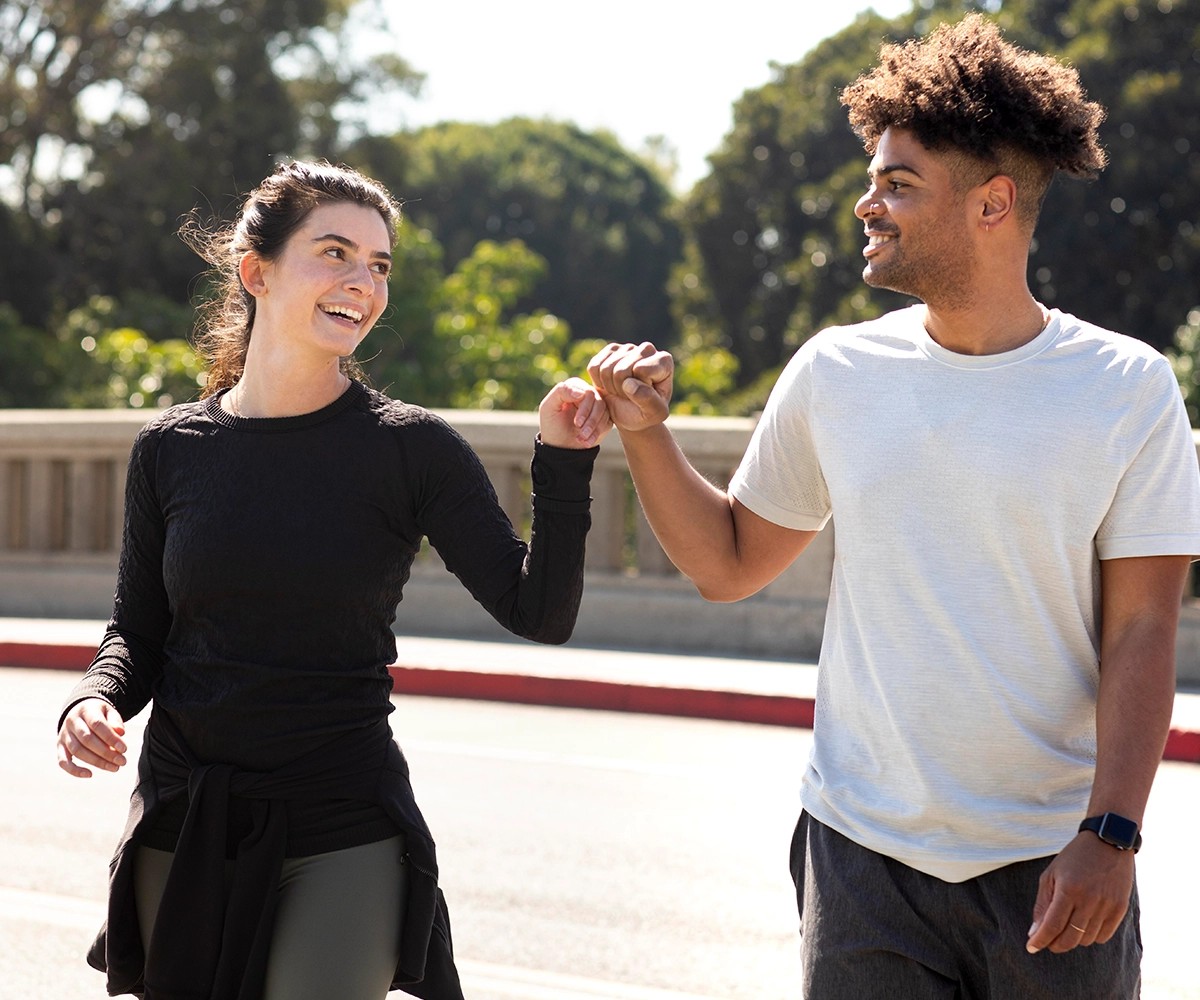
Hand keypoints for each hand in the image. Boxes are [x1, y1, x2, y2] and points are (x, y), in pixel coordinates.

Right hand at [57, 698, 127, 777]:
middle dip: (106, 753)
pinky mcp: (60, 746)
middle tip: (122, 761)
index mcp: (86, 710)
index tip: (124, 749)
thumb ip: (115, 721)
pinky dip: (74, 770)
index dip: (111, 738)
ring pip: (77, 751)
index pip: (97, 724)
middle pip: (87, 739)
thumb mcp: (109, 711)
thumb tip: (120, 733)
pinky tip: (90, 774)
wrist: (79, 711)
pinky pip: (63, 761)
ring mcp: (63, 735)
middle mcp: (71, 722)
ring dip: (96, 762)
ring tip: (114, 767)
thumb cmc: (99, 714)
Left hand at [538, 376, 612, 448]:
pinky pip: (607, 423)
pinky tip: (587, 442)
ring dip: (594, 429)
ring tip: (581, 439)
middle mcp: (588, 394)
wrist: (558, 446)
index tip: (577, 423)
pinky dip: (597, 434)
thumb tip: (581, 392)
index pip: (588, 392)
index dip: (585, 409)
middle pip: (599, 403)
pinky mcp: (604, 418)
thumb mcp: (549, 407)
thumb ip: (561, 392)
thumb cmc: (551, 424)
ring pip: (605, 413)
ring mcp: (597, 406)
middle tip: (581, 434)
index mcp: (575, 387)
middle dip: (590, 421)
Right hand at [587, 342, 673, 431]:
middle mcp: (647, 350)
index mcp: (664, 361)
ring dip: (610, 387)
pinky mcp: (610, 351)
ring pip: (606, 367)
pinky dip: (598, 381)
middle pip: (622, 369)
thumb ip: (649, 400)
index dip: (637, 389)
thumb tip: (629, 383)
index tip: (643, 397)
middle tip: (629, 396)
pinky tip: (610, 385)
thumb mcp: (654, 414)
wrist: (630, 414)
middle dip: (621, 389)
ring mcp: (628, 348)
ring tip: (621, 392)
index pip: (641, 370)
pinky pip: (594, 366)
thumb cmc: (645, 414)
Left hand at [1025, 832, 1135, 953]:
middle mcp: (1089, 900)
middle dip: (1055, 945)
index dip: (1040, 940)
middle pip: (1070, 938)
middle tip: (1047, 942)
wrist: (1108, 841)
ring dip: (1073, 940)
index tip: (1031, 948)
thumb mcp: (1051, 874)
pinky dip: (1091, 937)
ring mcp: (1107, 906)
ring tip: (1065, 930)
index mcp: (1068, 889)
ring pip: (1087, 940)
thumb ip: (1042, 904)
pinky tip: (1083, 927)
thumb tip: (1034, 931)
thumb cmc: (1074, 857)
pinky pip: (1104, 936)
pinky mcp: (1120, 909)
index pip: (1052, 925)